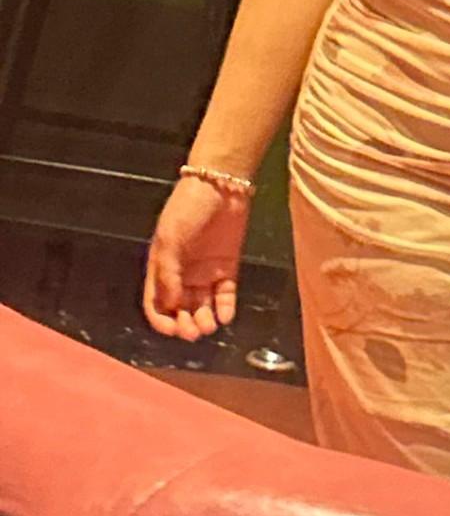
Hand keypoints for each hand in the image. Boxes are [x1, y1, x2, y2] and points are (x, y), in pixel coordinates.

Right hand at [142, 175, 250, 340]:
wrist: (222, 184)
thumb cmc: (188, 205)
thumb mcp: (171, 239)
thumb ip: (169, 273)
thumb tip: (170, 304)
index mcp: (161, 266)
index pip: (156, 304)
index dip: (161, 320)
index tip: (171, 329)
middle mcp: (182, 273)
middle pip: (180, 310)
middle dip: (184, 325)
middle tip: (194, 332)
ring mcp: (205, 271)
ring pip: (202, 307)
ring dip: (204, 320)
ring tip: (209, 325)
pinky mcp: (227, 266)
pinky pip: (225, 295)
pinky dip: (225, 308)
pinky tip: (225, 315)